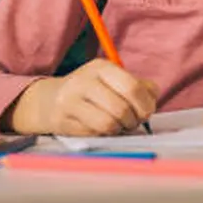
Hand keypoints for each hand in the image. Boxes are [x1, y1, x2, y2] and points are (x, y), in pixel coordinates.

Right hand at [6, 59, 157, 135]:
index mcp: (101, 67)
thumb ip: (139, 86)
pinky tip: (102, 129)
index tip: (147, 112)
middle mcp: (85, 81)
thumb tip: (152, 98)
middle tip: (133, 122)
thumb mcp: (113, 80)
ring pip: (108, 124)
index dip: (145, 104)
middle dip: (133, 120)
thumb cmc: (92, 91)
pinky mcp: (63, 121)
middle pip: (121, 108)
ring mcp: (71, 101)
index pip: (132, 87)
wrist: (49, 100)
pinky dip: (105, 135)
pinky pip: (94, 134)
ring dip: (120, 129)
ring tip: (119, 126)